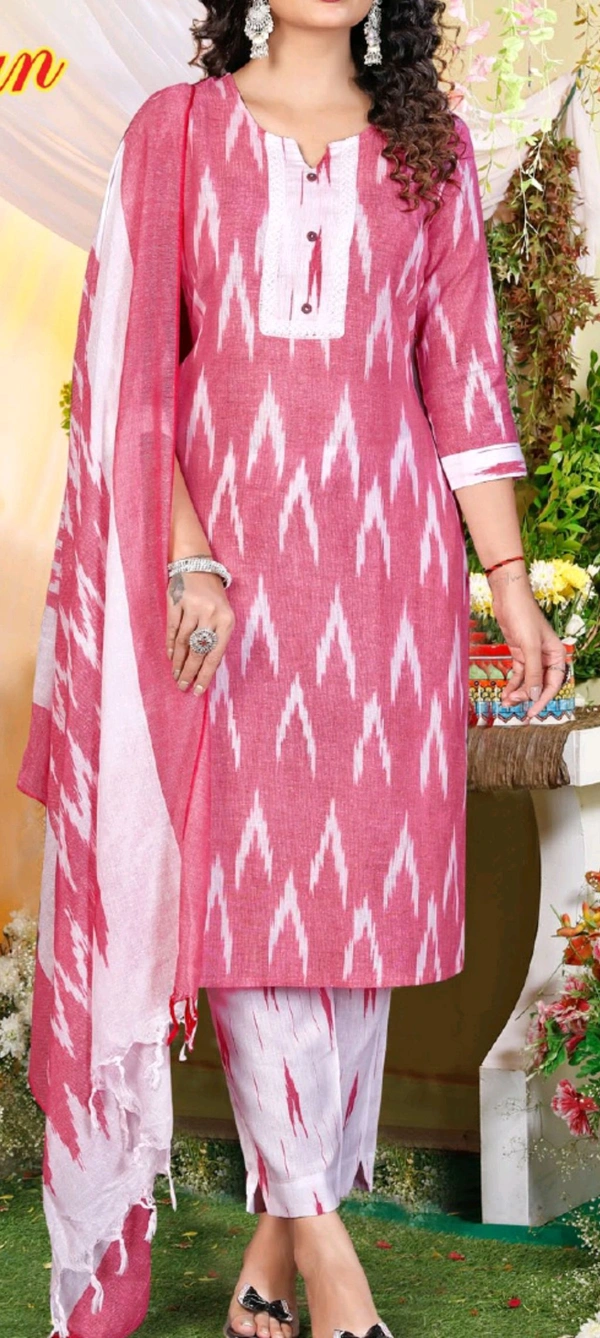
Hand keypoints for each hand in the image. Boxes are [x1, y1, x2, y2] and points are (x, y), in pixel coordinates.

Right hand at [166, 568, 234, 694]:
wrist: (198, 566)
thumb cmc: (213, 597)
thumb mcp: (223, 615)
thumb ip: (216, 638)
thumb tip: (205, 669)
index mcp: (227, 620)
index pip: (215, 654)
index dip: (205, 674)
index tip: (198, 690)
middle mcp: (211, 614)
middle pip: (197, 651)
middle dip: (190, 672)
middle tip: (182, 686)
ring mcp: (193, 607)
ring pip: (183, 642)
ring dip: (179, 662)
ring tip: (176, 675)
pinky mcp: (177, 601)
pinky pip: (172, 629)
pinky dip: (171, 646)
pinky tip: (171, 657)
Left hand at [489, 564, 566, 720]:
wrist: (508, 598)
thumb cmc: (523, 616)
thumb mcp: (530, 647)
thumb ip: (534, 673)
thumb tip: (536, 695)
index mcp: (557, 655)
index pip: (553, 684)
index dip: (542, 699)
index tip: (532, 712)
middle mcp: (546, 657)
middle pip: (539, 685)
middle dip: (526, 696)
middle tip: (512, 704)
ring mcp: (532, 656)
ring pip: (527, 681)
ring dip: (517, 692)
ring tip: (505, 701)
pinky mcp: (520, 653)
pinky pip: (518, 674)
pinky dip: (512, 684)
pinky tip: (505, 692)